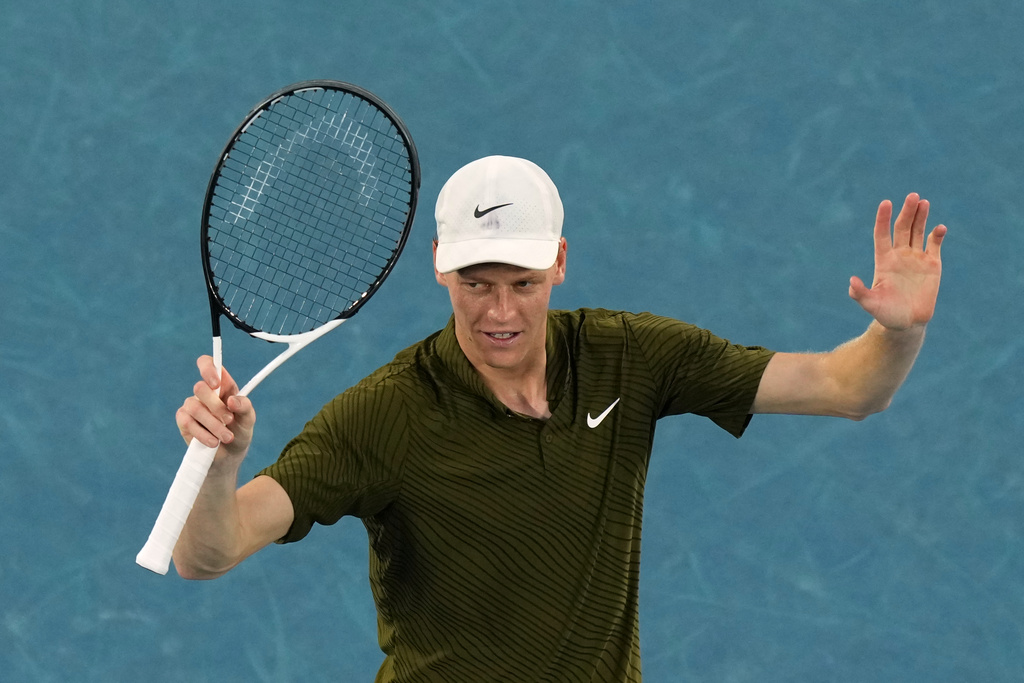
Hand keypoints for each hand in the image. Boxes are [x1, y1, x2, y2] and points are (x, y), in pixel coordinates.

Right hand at [175, 356, 255, 465]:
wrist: (229, 457)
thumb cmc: (239, 433)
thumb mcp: (248, 420)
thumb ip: (245, 407)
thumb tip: (231, 400)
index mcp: (223, 386)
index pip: (209, 364)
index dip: (208, 368)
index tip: (216, 383)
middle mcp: (205, 393)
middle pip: (200, 387)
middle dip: (216, 407)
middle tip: (229, 421)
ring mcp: (192, 406)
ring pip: (194, 407)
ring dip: (213, 424)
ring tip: (226, 437)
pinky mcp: (184, 421)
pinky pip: (187, 422)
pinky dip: (203, 434)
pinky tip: (213, 442)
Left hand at [849, 193, 946, 330]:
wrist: (907, 323)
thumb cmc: (886, 314)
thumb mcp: (871, 304)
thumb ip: (860, 293)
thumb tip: (851, 281)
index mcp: (884, 261)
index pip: (882, 234)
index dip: (883, 219)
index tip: (886, 203)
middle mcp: (900, 255)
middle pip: (902, 228)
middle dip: (907, 212)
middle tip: (912, 196)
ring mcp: (916, 258)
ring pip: (918, 232)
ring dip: (920, 217)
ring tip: (922, 202)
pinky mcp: (932, 265)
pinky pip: (934, 245)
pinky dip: (937, 236)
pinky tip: (940, 228)